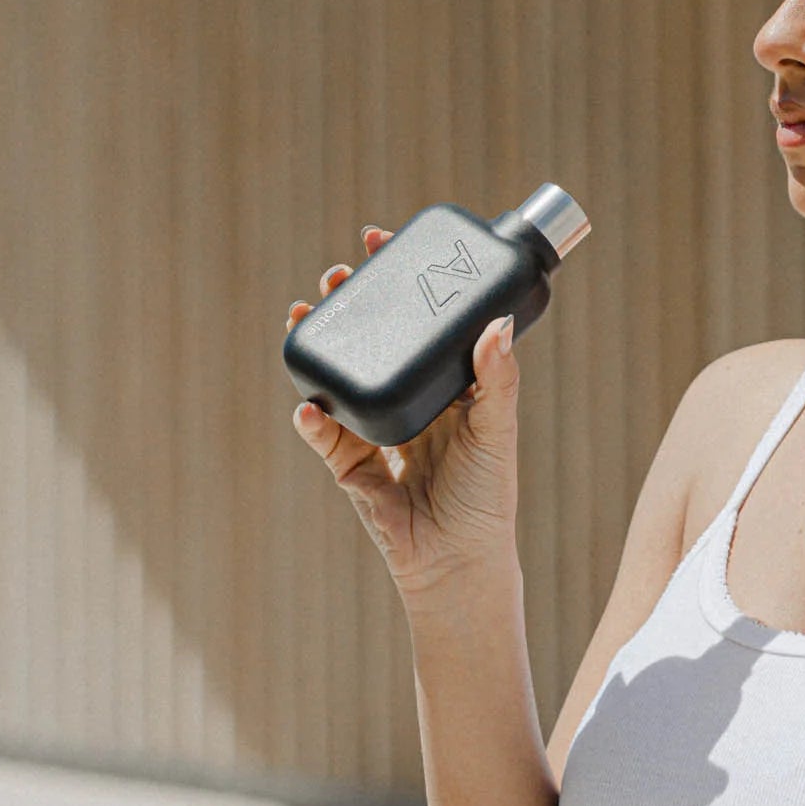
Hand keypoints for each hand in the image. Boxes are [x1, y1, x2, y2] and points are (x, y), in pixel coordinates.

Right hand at [285, 227, 521, 607]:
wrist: (461, 565)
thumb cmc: (488, 498)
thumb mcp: (498, 430)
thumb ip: (499, 379)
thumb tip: (498, 323)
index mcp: (444, 385)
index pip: (418, 321)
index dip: (399, 282)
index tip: (381, 240)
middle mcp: (407, 400)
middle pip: (372, 339)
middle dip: (352, 303)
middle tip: (337, 272)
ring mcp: (373, 429)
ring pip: (340, 376)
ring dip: (321, 343)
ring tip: (306, 313)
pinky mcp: (350, 467)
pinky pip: (325, 435)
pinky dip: (313, 419)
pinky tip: (308, 405)